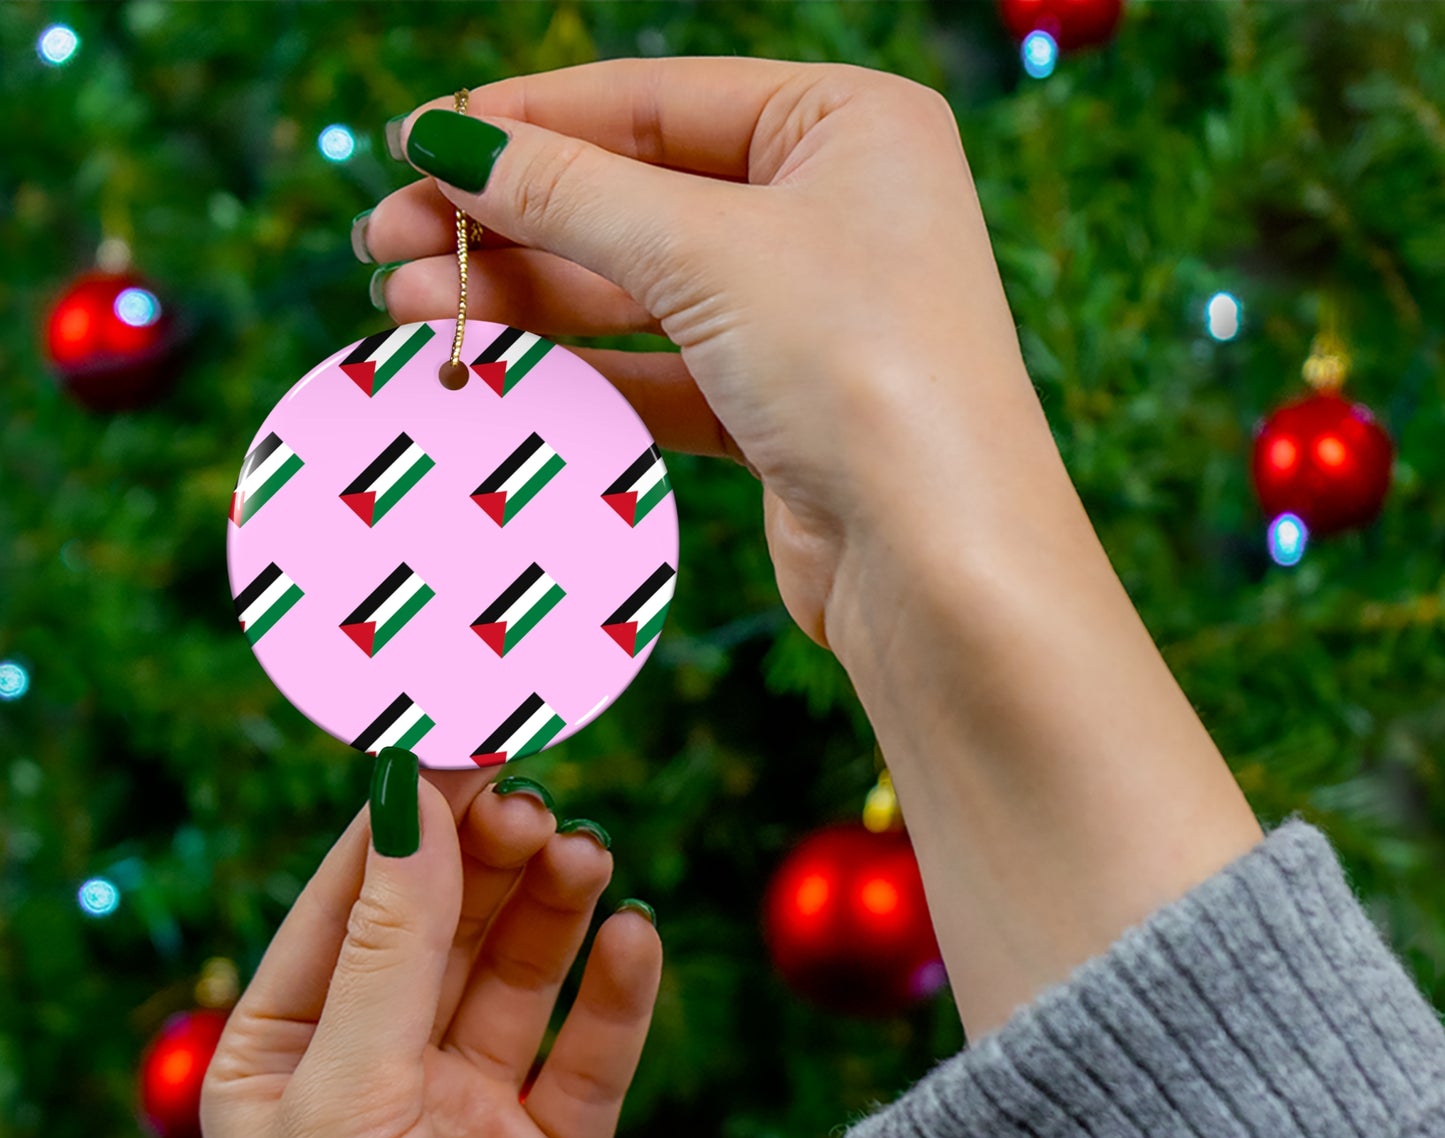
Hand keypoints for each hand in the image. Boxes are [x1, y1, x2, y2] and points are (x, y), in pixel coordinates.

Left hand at [201, 758, 661, 1137]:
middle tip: (538, 807)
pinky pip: (591, 1054)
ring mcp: (469, 1112)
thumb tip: (412, 794)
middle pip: (447, 924)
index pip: (355, 896)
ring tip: (588, 858)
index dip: (412, 816)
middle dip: (490, 859)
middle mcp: (380, 1070)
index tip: (471, 736)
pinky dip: (617, 994)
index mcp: (290, 1050)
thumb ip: (392, 943)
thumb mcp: (347, 1095)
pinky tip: (635, 940)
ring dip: (555, 910)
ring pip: (521, 975)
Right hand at [360, 56, 1049, 660]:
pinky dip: (578, 371)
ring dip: (525, 299)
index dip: (526, 121)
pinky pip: (660, 372)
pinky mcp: (782, 410)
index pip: (654, 101)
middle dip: (508, 221)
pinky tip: (490, 369)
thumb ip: (569, 192)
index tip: (413, 143)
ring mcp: (809, 316)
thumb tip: (447, 140)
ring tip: (406, 309)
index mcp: (848, 125)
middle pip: (636, 197)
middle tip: (385, 243)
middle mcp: (835, 211)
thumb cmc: (861, 370)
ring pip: (639, 291)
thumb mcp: (706, 252)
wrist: (939, 564)